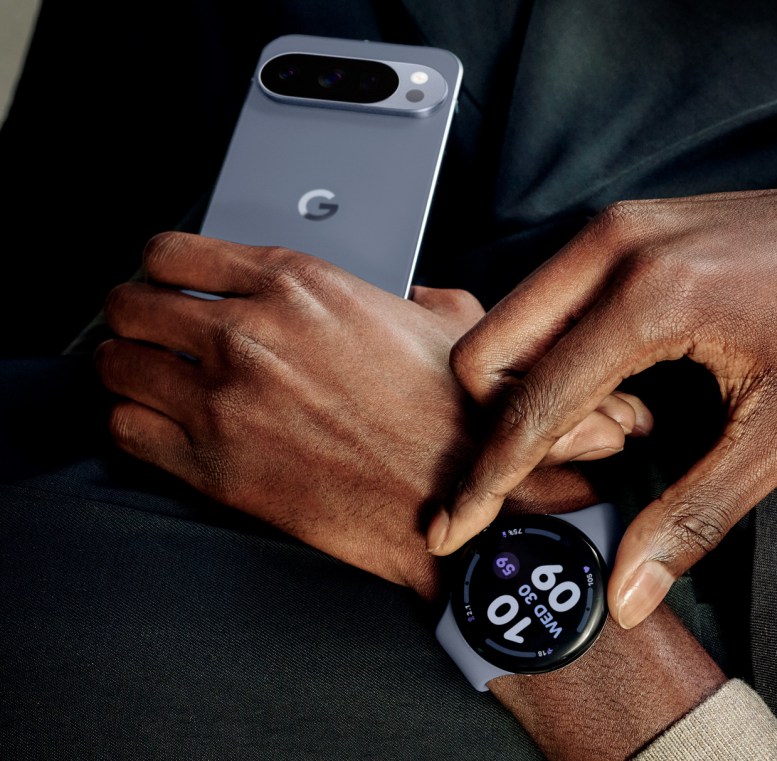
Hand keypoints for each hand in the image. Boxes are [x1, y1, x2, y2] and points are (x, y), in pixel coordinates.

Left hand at [97, 234, 729, 760]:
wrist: (452, 503)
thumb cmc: (453, 423)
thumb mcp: (450, 328)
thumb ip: (421, 296)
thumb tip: (419, 297)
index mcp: (301, 286)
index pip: (176, 250)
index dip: (161, 265)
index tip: (167, 281)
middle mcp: (250, 334)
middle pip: (132, 302)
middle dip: (135, 315)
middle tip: (150, 331)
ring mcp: (223, 399)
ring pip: (116, 363)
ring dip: (126, 368)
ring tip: (146, 379)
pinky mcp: (211, 465)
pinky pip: (125, 429)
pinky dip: (132, 426)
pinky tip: (159, 428)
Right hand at [432, 133, 776, 627]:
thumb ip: (694, 514)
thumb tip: (627, 591)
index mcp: (651, 296)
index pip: (533, 403)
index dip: (488, 478)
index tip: (452, 525)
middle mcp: (611, 248)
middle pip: (487, 351)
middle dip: (508, 425)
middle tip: (594, 456)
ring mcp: (611, 229)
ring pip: (510, 323)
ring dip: (536, 391)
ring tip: (626, 422)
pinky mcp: (619, 230)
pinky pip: (545, 300)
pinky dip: (556, 357)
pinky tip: (625, 385)